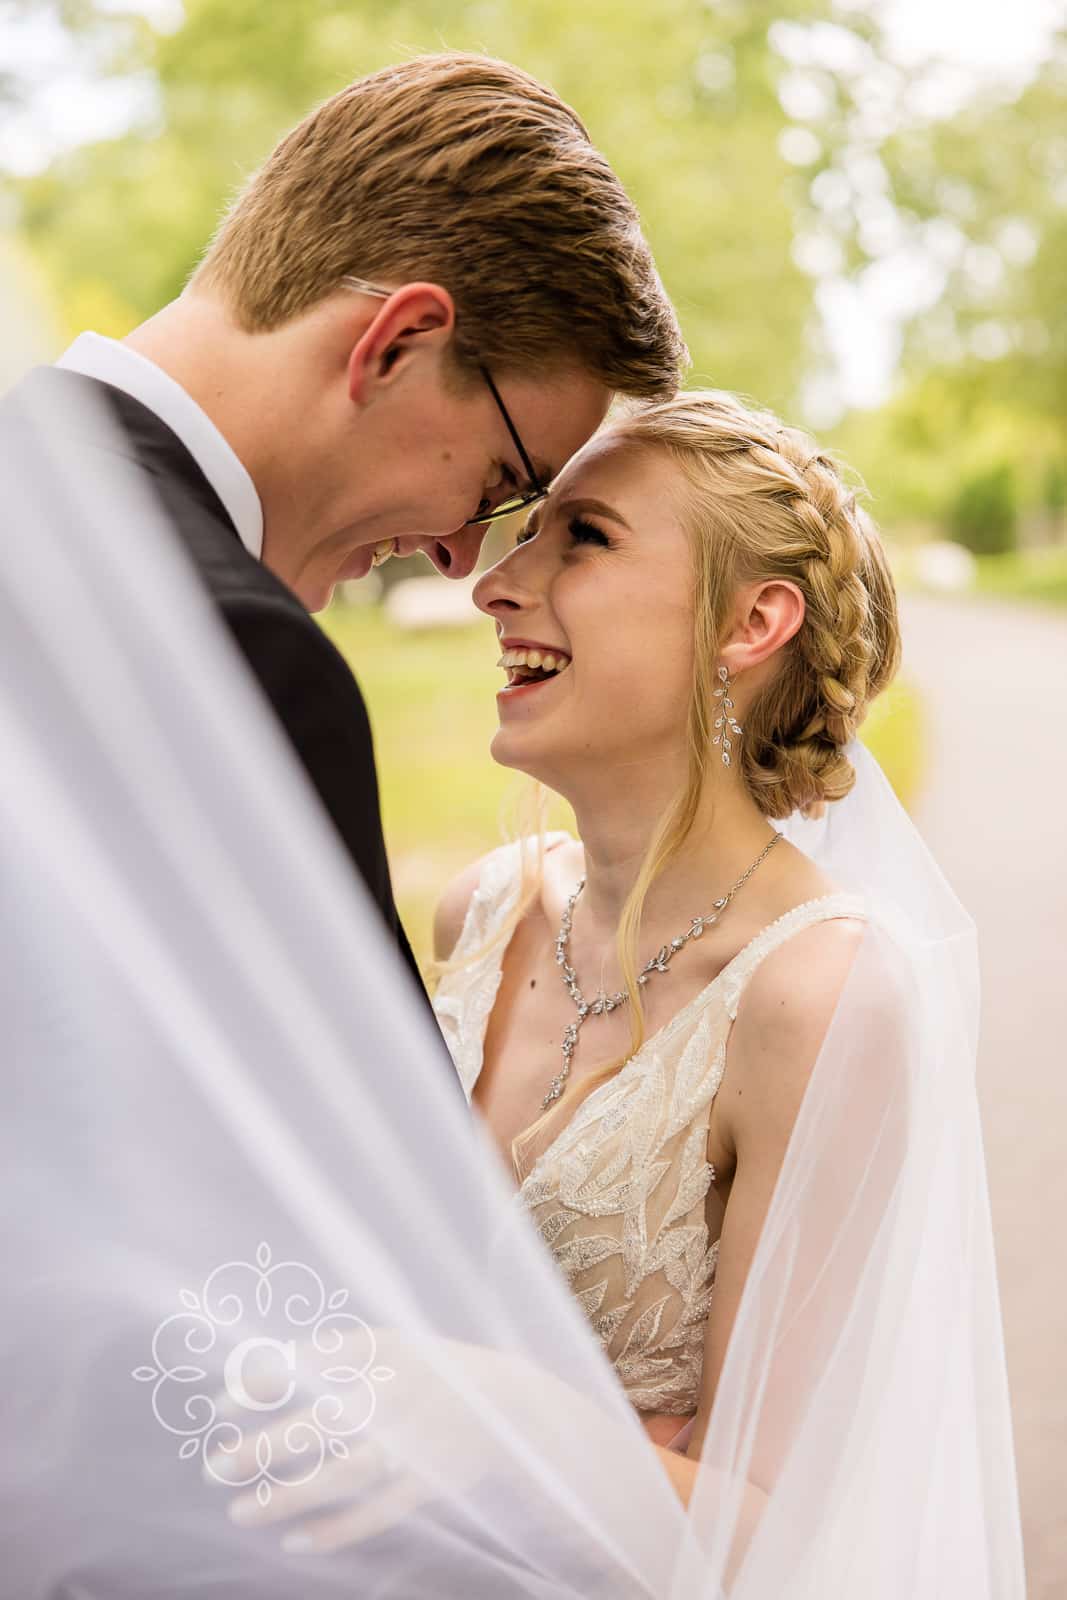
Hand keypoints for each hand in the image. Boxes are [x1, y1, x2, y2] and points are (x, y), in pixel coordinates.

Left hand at [201, 1325, 562, 1554]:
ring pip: (348, 1472)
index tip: (218, 1405)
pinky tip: (296, 1539)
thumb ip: (326, 1359)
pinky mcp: (434, 1480)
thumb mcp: (382, 1348)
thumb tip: (246, 1375)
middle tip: (213, 1468)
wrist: (507, 1402)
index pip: (313, 1360)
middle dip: (266, 1445)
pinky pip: (381, 1510)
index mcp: (382, 1347)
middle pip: (325, 1421)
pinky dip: (339, 1529)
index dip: (264, 1382)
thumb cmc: (423, 1371)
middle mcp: (399, 1389)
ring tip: (241, 1511)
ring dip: (292, 1495)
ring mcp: (419, 1438)